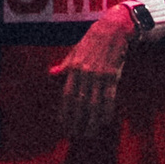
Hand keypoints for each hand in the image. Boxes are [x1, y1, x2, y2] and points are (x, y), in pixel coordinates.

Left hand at [56, 7, 136, 137]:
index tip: (64, 125)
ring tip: (89, 133)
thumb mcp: (74, 51)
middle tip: (76, 135)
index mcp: (74, 68)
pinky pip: (110, 97)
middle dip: (77, 121)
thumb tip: (51, 74)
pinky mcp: (113, 75)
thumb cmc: (92, 41)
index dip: (65, 112)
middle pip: (80, 102)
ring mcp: (100, 74)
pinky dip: (107, 111)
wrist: (113, 29)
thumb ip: (64, 65)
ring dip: (92, 121)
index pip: (67, 95)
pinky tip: (105, 121)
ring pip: (95, 103)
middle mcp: (85, 73)